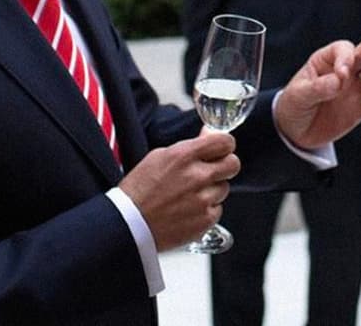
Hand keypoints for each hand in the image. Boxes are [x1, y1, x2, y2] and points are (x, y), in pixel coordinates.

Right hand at [118, 129, 239, 250]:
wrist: (127, 226)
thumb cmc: (138, 191)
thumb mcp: (159, 157)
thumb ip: (190, 146)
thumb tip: (208, 134)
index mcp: (184, 156)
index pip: (224, 141)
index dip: (224, 145)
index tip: (221, 149)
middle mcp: (197, 177)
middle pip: (233, 164)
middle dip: (225, 165)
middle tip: (212, 171)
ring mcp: (202, 200)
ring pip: (224, 188)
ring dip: (212, 190)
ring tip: (190, 195)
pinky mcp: (204, 221)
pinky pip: (217, 210)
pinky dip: (206, 210)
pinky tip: (188, 210)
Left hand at [274, 39, 360, 149]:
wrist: (296, 131)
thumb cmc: (294, 105)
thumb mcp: (299, 96)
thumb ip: (318, 87)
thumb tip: (339, 81)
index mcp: (326, 60)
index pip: (343, 50)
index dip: (345, 59)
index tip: (342, 75)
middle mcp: (345, 69)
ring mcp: (355, 86)